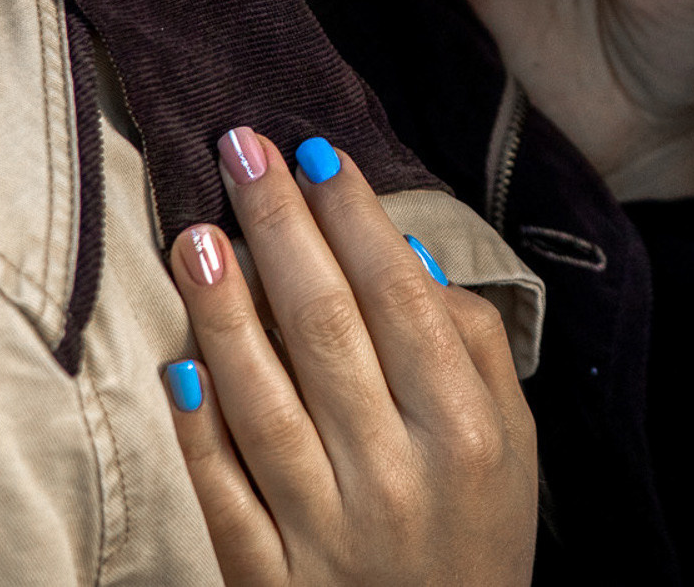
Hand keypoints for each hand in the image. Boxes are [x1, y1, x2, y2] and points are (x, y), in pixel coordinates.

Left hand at [164, 129, 538, 586]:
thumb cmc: (480, 526)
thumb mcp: (516, 436)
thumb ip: (473, 343)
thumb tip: (405, 253)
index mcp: (465, 429)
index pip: (399, 297)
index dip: (354, 219)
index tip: (318, 154)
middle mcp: (397, 474)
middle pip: (326, 328)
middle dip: (281, 227)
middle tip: (241, 149)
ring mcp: (328, 530)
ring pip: (265, 401)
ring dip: (225, 312)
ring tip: (197, 234)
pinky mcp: (272, 581)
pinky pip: (224, 492)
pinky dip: (198, 428)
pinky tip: (178, 362)